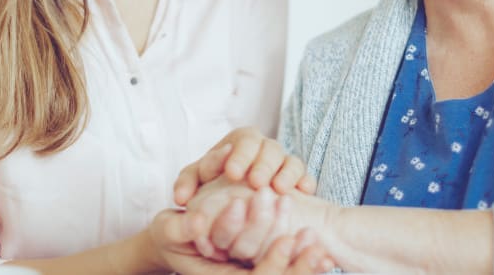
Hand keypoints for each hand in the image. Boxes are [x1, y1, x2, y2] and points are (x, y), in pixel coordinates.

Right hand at [148, 208, 332, 274]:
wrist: (173, 243)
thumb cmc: (170, 235)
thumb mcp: (169, 229)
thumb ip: (182, 228)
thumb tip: (198, 222)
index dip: (271, 262)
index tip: (289, 239)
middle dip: (295, 265)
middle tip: (316, 243)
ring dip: (304, 267)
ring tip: (325, 250)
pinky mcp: (257, 269)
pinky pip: (285, 271)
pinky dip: (305, 265)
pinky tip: (324, 255)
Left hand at [174, 128, 317, 205]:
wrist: (230, 200)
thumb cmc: (212, 185)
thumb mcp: (196, 182)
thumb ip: (186, 184)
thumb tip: (181, 198)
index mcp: (240, 142)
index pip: (244, 141)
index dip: (240, 155)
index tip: (232, 173)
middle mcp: (264, 148)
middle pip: (271, 148)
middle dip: (263, 165)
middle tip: (255, 183)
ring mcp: (283, 163)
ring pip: (291, 161)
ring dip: (286, 174)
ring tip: (278, 190)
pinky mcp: (297, 180)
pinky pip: (305, 176)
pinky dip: (305, 182)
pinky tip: (303, 192)